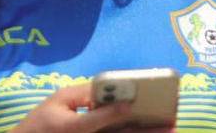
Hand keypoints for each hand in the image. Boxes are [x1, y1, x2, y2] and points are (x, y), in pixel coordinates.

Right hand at [11, 84, 174, 132]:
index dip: (114, 111)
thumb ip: (82, 93)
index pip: (96, 120)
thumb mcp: (57, 100)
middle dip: (146, 131)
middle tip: (171, 125)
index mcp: (72, 127)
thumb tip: (108, 88)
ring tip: (169, 132)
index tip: (132, 104)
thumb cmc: (44, 121)